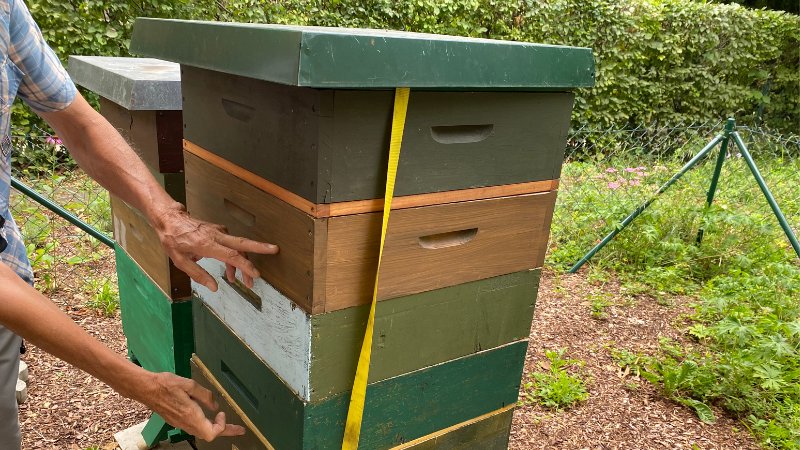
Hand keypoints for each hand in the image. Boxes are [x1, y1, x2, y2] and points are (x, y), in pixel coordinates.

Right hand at [137, 372, 244, 441]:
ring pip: (201, 432)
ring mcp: (179, 423)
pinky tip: (209, 417)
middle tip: (239, 430)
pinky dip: (205, 424)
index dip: (222, 427)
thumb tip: (215, 405)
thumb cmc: (165, 384)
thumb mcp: (189, 384)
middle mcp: (185, 423)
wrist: (146, 388)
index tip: (222, 412)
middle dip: (225, 431)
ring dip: (215, 428)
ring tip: (226, 423)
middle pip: (208, 435)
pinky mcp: (176, 420)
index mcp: (190, 415)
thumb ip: (204, 395)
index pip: (211, 433)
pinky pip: (194, 427)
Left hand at [152, 202, 277, 290]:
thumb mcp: (180, 262)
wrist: (170, 219)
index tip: (255, 275)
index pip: (231, 256)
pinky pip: (231, 245)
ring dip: (243, 263)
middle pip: (242, 243)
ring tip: (243, 280)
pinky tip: (230, 270)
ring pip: (237, 247)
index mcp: (206, 244)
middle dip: (260, 247)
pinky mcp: (218, 231)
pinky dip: (234, 257)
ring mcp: (218, 232)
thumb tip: (214, 287)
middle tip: (275, 250)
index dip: (245, 266)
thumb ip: (198, 275)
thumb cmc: (173, 240)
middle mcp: (216, 236)